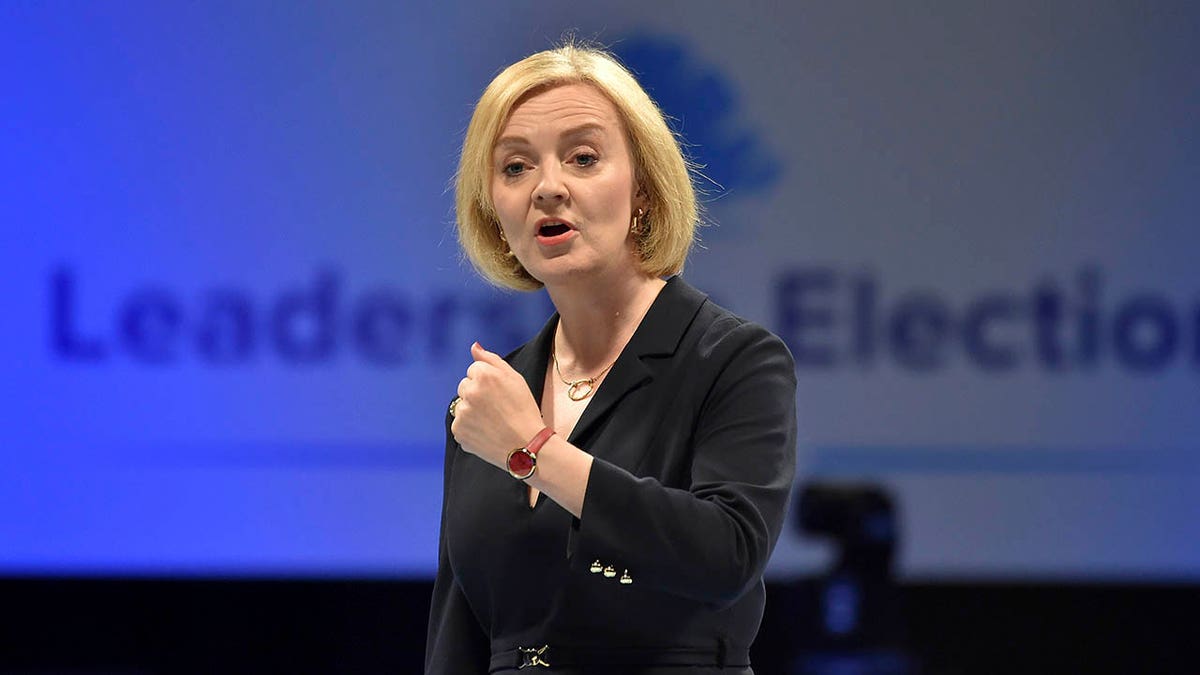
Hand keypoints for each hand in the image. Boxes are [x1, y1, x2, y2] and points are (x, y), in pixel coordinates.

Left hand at [451, 342, 545, 468]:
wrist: (527, 445)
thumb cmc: (524, 409)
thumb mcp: (515, 378)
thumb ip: (491, 360)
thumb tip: (474, 347)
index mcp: (483, 374)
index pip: (474, 370)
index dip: (489, 382)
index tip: (500, 394)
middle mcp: (469, 391)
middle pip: (465, 386)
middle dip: (477, 394)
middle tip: (497, 408)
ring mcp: (462, 412)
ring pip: (461, 406)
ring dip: (472, 412)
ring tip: (493, 422)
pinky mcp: (458, 431)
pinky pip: (460, 424)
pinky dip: (470, 429)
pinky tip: (487, 432)